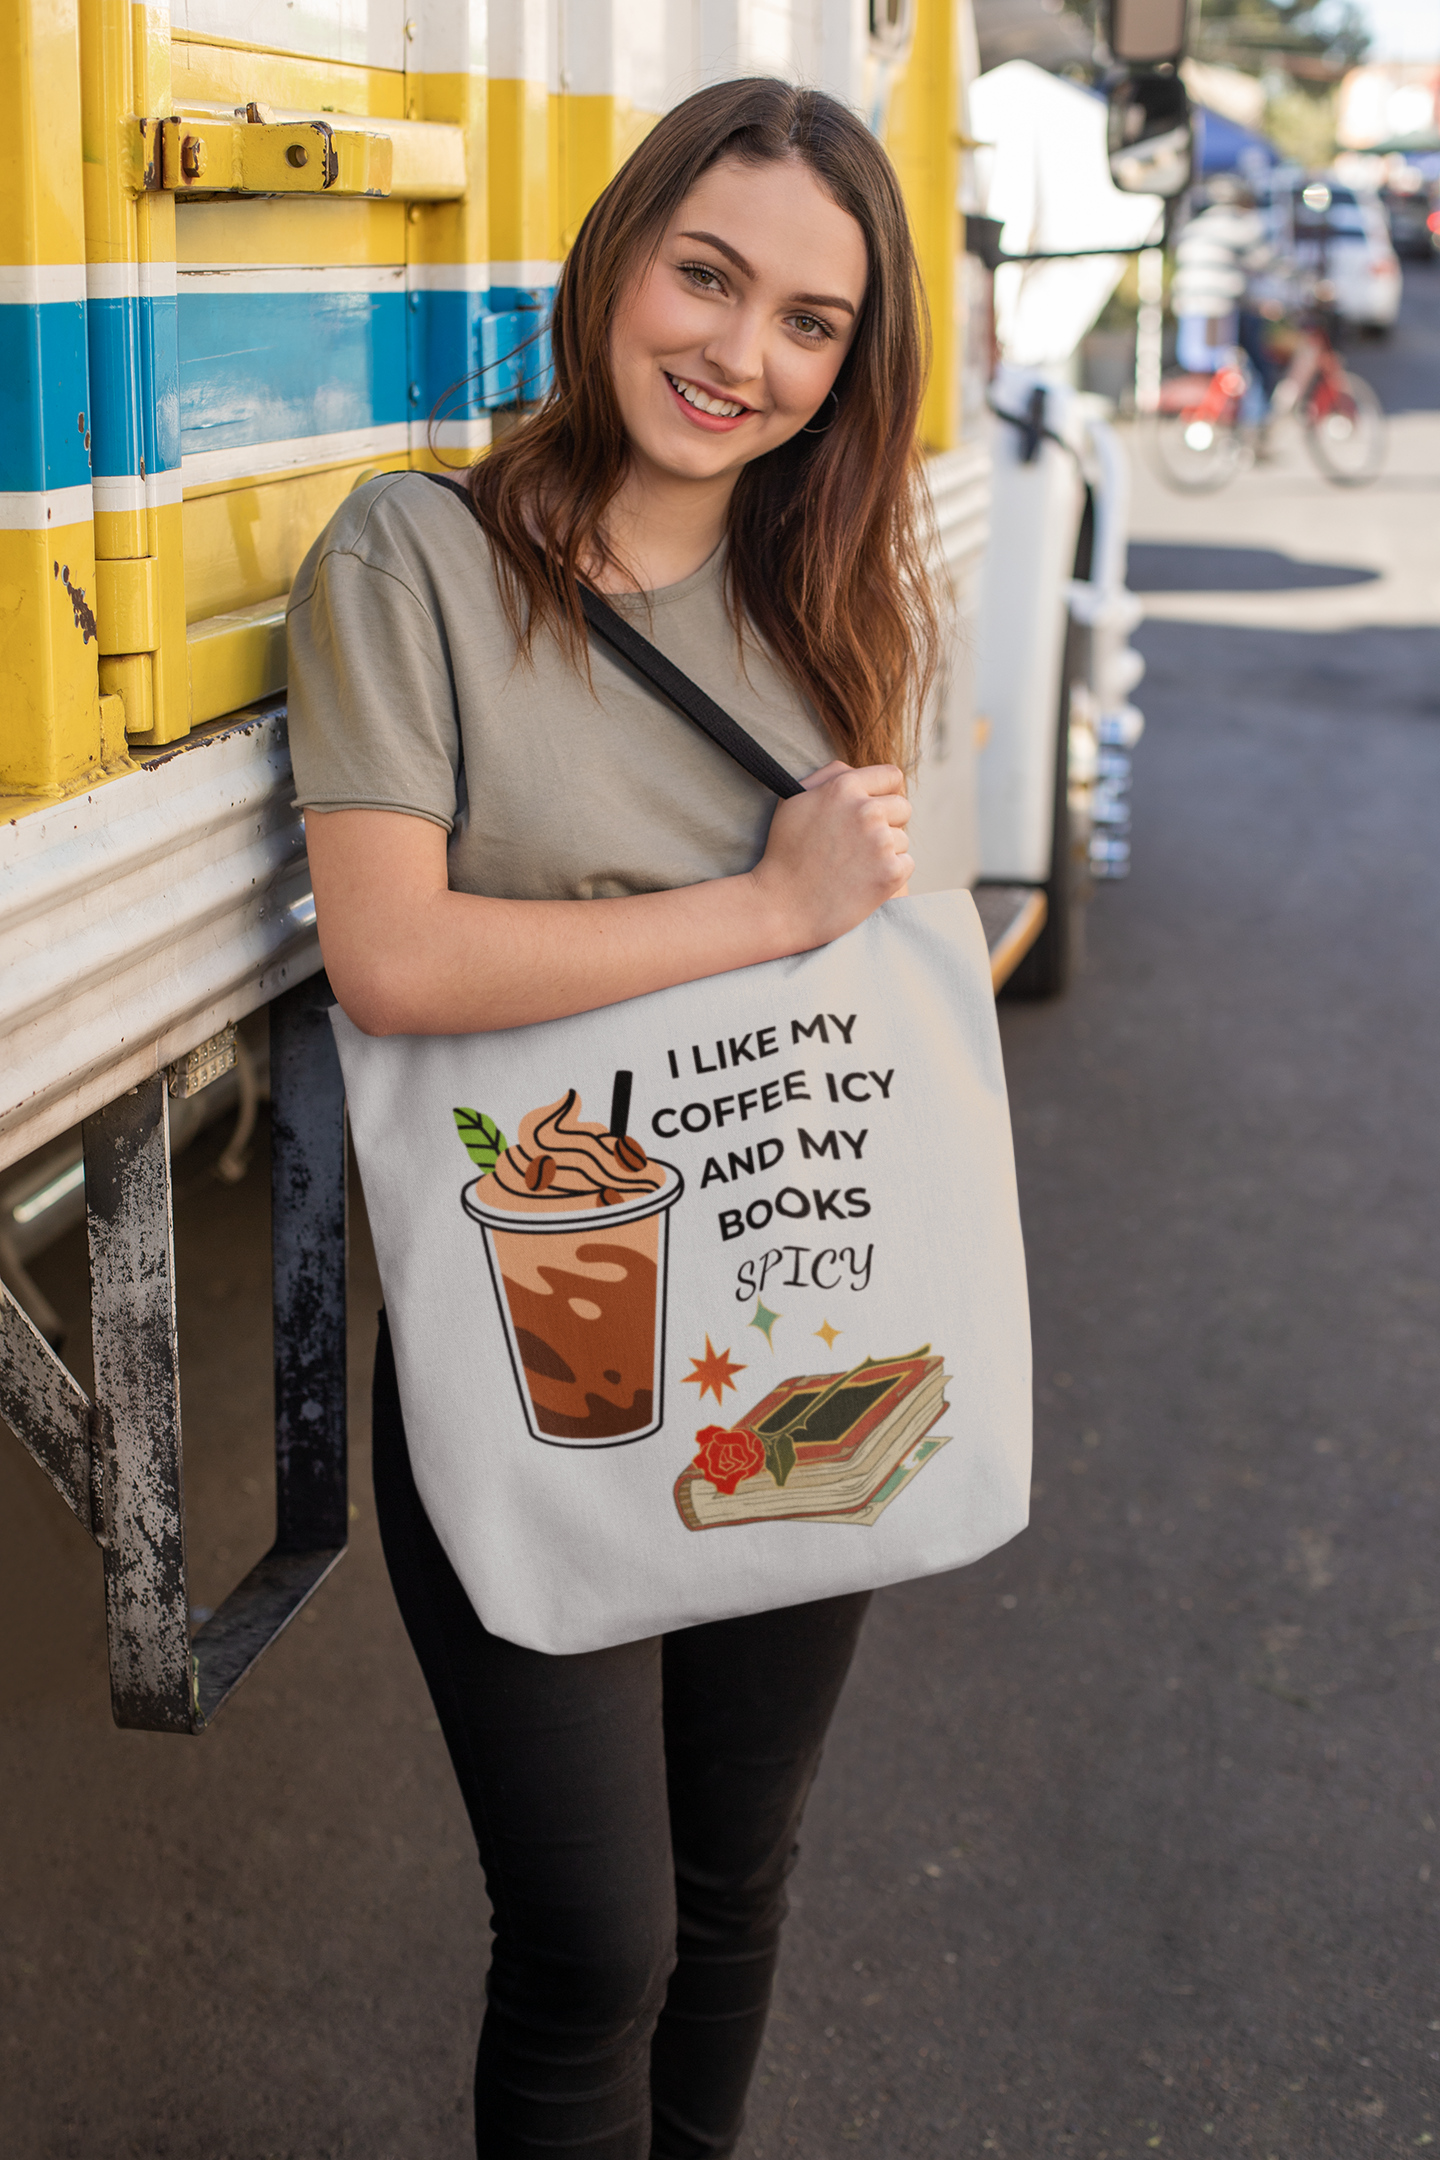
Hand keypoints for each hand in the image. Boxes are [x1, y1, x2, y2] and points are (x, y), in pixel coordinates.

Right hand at [750, 759, 912, 950]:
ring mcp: (881, 842)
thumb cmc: (784, 854)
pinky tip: (863, 882)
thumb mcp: (795, 802)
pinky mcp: (891, 873)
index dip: (885, 793)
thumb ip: (828, 777)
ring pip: (903, 839)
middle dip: (887, 823)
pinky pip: (906, 864)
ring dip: (885, 852)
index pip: (891, 776)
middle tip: (859, 845)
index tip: (876, 809)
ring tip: (853, 867)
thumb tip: (855, 770)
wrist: (782, 907)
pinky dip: (890, 874)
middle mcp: (866, 810)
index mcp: (844, 788)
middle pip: (902, 808)